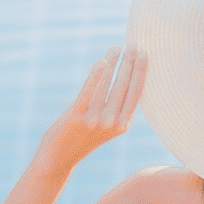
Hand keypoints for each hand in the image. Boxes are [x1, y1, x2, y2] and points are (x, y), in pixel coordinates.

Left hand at [38, 44, 147, 169]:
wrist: (58, 159)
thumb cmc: (81, 138)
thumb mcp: (104, 127)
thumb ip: (114, 108)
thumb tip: (122, 78)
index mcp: (122, 125)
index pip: (135, 94)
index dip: (141, 73)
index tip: (145, 54)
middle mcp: (111, 123)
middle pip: (124, 87)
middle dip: (130, 63)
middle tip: (134, 44)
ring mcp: (94, 120)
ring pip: (107, 85)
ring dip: (113, 63)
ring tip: (117, 47)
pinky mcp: (76, 116)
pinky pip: (88, 91)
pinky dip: (96, 75)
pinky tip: (102, 61)